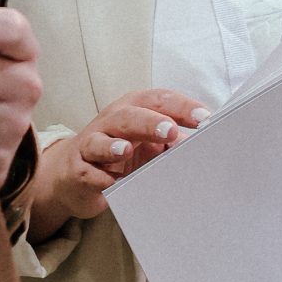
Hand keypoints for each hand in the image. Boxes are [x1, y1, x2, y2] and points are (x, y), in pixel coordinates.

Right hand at [27, 88, 208, 244]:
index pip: (159, 100)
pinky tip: (110, 182)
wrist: (76, 173)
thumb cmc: (119, 153)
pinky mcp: (78, 169)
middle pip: (129, 115)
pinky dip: (98, 177)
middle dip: (150, 122)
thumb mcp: (148, 143)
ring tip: (126, 150)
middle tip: (170, 131)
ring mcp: (91, 145)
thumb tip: (197, 144)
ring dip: (113, 145)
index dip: (181, 107)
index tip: (205, 117)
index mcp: (134, 109)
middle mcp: (111, 121)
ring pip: (99, 140)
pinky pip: (87, 172)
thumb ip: (170, 140)